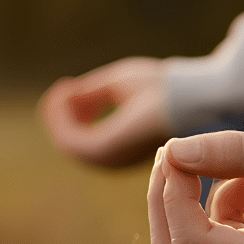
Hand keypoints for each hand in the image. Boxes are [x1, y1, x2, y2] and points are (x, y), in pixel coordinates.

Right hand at [40, 57, 172, 167]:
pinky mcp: (103, 152)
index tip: (68, 86)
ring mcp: (109, 159)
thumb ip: (91, 93)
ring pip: (66, 141)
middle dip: (60, 115)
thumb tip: (67, 96)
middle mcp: (115, 159)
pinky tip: (66, 92)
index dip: (70, 113)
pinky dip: (61, 116)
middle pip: (70, 142)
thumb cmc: (160, 87)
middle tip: (63, 86)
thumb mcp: (117, 84)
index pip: (84, 138)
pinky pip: (68, 138)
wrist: (186, 96)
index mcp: (122, 146)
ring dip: (58, 114)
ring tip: (63, 88)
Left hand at [148, 128, 243, 243]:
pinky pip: (223, 228)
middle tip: (184, 145)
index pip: (185, 243)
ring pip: (196, 236)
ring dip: (205, 190)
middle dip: (170, 195)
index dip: (169, 192)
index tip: (180, 145)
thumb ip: (237, 153)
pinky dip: (228, 194)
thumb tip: (174, 151)